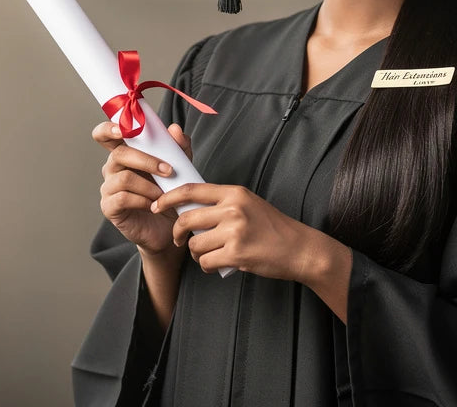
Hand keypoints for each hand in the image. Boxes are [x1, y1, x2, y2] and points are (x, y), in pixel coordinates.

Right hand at [96, 120, 190, 257]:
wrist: (169, 228)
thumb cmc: (169, 194)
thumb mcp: (180, 168)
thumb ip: (179, 148)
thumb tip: (175, 129)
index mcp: (125, 153)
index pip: (105, 135)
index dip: (108, 128)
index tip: (122, 129)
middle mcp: (112, 168)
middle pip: (119, 154)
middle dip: (146, 160)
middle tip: (169, 170)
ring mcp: (108, 188)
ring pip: (123, 178)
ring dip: (149, 185)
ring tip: (164, 194)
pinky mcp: (109, 207)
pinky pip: (122, 198)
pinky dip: (142, 200)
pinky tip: (153, 205)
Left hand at [152, 183, 315, 280]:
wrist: (299, 248)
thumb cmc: (273, 228)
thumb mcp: (249, 204)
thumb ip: (223, 203)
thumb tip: (189, 208)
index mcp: (235, 193)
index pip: (192, 190)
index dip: (169, 198)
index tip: (158, 206)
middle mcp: (233, 209)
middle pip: (187, 219)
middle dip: (178, 233)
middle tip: (180, 240)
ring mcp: (235, 231)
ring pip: (195, 244)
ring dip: (197, 254)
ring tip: (211, 255)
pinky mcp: (236, 253)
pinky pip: (206, 261)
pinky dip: (207, 266)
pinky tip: (217, 265)